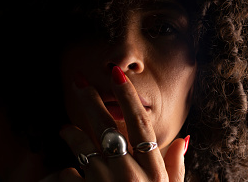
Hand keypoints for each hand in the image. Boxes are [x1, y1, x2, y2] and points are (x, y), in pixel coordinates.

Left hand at [55, 69, 186, 180]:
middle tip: (77, 81)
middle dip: (90, 100)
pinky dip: (63, 171)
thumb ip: (176, 168)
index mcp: (152, 170)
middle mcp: (129, 172)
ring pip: (82, 145)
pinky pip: (67, 174)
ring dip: (70, 132)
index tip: (115, 74)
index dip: (127, 97)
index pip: (140, 124)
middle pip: (106, 126)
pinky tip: (62, 171)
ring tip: (64, 128)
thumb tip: (185, 140)